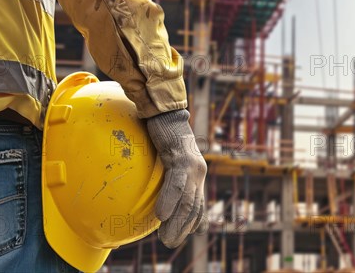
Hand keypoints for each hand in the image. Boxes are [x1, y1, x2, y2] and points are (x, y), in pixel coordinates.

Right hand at [147, 110, 207, 247]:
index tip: (183, 236)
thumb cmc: (162, 132)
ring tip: (167, 238)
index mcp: (196, 173)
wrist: (165, 109)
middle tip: (170, 244)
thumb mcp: (166, 158)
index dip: (193, 223)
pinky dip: (169, 201)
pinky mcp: (182, 157)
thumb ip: (168, 175)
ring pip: (188, 200)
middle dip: (183, 229)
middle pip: (195, 207)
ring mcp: (192, 165)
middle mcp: (199, 171)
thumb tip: (155, 193)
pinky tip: (161, 215)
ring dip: (176, 222)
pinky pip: (176, 184)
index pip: (199, 204)